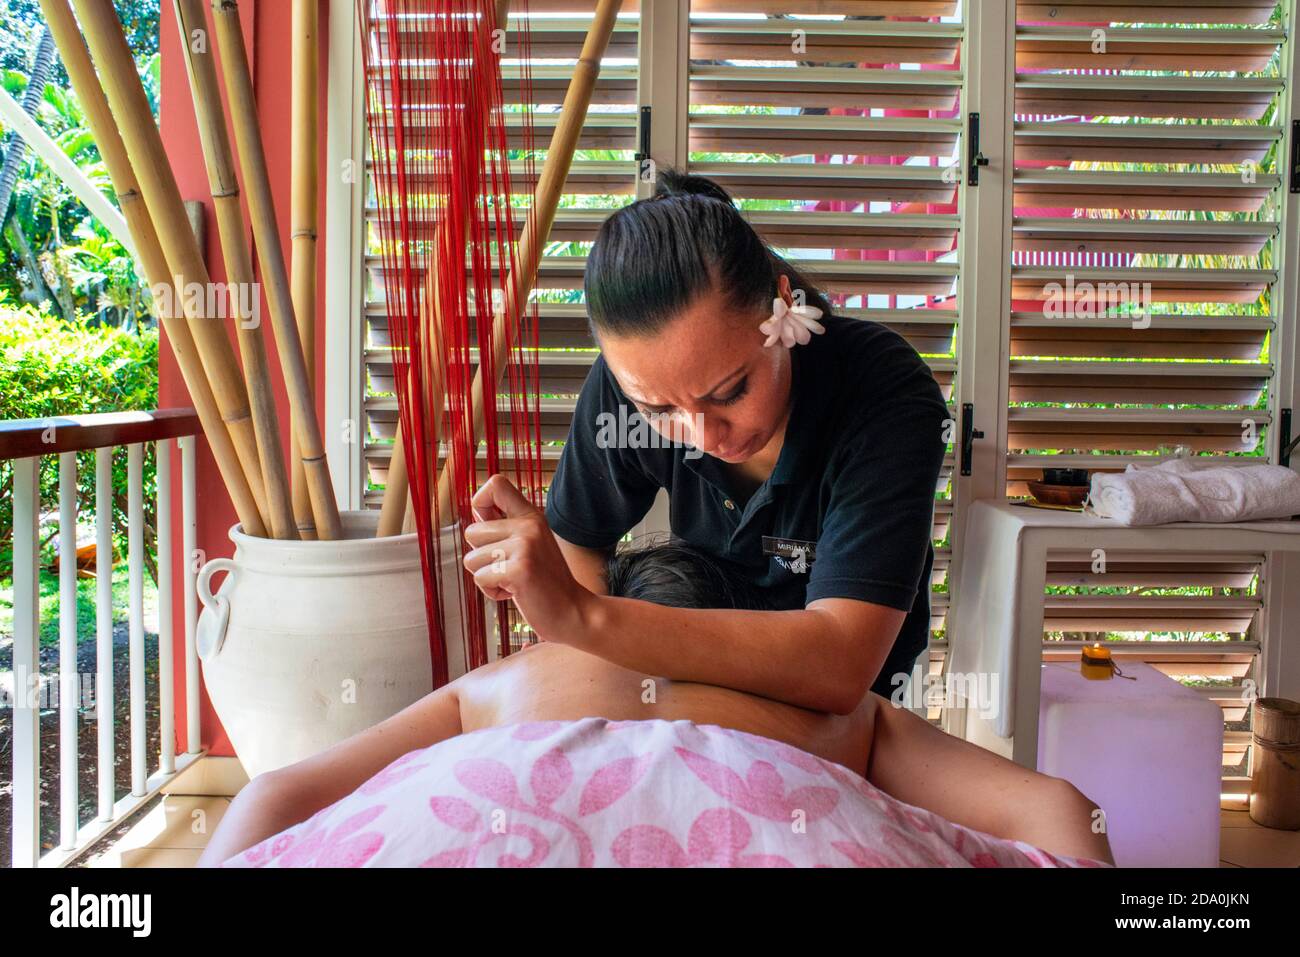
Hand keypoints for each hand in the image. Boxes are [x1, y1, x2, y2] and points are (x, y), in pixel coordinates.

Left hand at [461, 474, 594, 644]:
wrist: (574, 612)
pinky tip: (516, 593)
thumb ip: (508, 528)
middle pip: (472, 532)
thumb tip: (477, 511)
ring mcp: (525, 546)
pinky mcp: (520, 569)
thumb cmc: (546, 583)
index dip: (480, 503)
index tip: (489, 525)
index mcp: (531, 516)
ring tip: (514, 581)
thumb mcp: (532, 545)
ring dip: (487, 577)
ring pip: (472, 559)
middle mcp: (528, 526)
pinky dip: (493, 592)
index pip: (496, 484)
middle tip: (509, 568)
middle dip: (482, 557)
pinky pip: (480, 579)